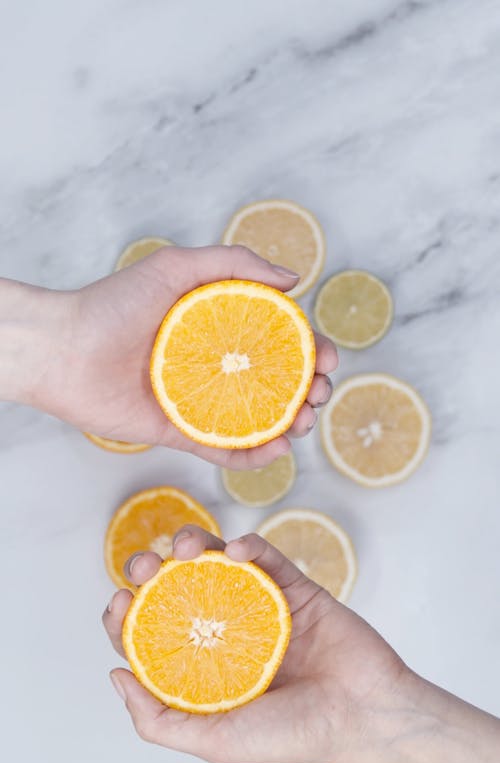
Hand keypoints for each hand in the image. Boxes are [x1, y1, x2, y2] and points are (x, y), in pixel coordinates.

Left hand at [26, 245, 337, 468]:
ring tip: (301, 423)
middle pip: (277, 384)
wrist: (63, 350)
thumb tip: (295, 277)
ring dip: (290, 426)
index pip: (279, 341)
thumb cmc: (113, 305)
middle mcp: (213, 367)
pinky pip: (223, 451)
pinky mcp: (179, 434)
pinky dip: (253, 457)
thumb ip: (234, 264)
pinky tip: (275, 450)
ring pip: (257, 420)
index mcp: (218, 329)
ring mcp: (198, 403)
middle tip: (317, 395)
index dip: (311, 351)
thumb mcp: (175, 267)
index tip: (328, 358)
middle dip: (309, 392)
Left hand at [103, 525, 404, 762]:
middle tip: (143, 568)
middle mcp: (227, 634)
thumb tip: (115, 674)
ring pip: (215, 563)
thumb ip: (157, 719)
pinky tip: (235, 550)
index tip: (119, 602)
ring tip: (183, 548)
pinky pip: (266, 555)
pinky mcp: (294, 587)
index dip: (127, 616)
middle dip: (150, 572)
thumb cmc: (291, 736)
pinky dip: (248, 545)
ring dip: (192, 545)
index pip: (151, 635)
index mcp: (204, 669)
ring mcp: (259, 607)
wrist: (363, 716)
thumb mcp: (213, 741)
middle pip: (175, 591)